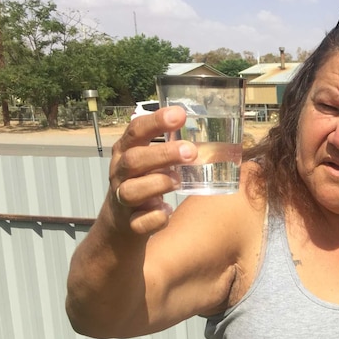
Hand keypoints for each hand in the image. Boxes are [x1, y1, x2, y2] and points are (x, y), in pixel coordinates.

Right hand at [109, 105, 196, 234]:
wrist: (121, 224)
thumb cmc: (143, 182)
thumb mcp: (151, 161)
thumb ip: (172, 148)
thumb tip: (218, 137)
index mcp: (126, 152)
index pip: (135, 131)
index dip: (155, 122)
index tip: (180, 114)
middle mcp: (120, 173)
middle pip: (134, 160)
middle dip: (162, 154)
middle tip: (190, 151)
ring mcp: (122, 200)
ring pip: (130, 191)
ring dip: (157, 184)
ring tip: (178, 181)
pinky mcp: (129, 223)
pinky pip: (139, 222)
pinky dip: (154, 218)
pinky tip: (167, 211)